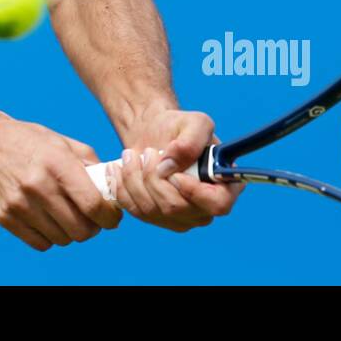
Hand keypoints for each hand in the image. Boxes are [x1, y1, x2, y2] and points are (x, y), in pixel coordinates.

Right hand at [0, 114, 122, 250]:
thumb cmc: (29, 141)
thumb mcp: (62, 142)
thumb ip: (90, 164)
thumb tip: (113, 187)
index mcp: (57, 163)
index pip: (93, 205)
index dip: (109, 218)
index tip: (112, 218)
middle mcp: (38, 185)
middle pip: (80, 229)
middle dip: (92, 228)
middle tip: (91, 219)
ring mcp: (19, 204)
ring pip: (61, 239)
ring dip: (70, 233)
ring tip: (66, 217)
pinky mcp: (5, 217)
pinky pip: (40, 243)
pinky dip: (49, 237)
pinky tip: (47, 220)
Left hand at [109, 109, 243, 232]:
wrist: (154, 133)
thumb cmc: (179, 127)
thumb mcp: (194, 122)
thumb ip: (191, 140)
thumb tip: (171, 163)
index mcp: (224, 186)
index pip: (218, 204)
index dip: (194, 192)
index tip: (175, 173)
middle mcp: (204, 208)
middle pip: (176, 207)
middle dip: (154, 177)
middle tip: (147, 152)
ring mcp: (180, 217)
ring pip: (151, 209)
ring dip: (135, 178)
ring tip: (130, 155)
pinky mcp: (156, 218)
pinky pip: (135, 210)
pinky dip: (121, 188)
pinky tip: (117, 169)